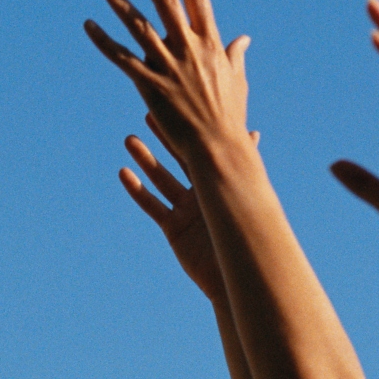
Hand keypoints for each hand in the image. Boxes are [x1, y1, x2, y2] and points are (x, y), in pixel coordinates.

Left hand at [84, 0, 250, 164]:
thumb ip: (235, 56)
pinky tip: (88, 24)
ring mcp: (168, 66)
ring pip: (137, 23)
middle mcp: (189, 48)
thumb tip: (244, 38)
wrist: (218, 149)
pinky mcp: (149, 85)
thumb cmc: (230, 118)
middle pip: (164, 0)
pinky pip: (121, 57)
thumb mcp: (238, 82)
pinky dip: (103, 40)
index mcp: (211, 43)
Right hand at [119, 116, 250, 301]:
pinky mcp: (174, 229)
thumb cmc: (247, 234)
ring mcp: (186, 211)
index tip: (175, 107)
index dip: (187, 130)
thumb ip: (243, 164)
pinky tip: (124, 173)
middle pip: (178, 160)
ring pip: (161, 180)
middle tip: (148, 115)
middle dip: (163, 138)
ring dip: (145, 160)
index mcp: (219, 184)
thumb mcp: (242, 193)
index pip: (200, 151)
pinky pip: (153, 206)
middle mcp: (201, 194)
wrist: (240, 271)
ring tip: (130, 140)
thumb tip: (254, 132)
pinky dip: (138, 190)